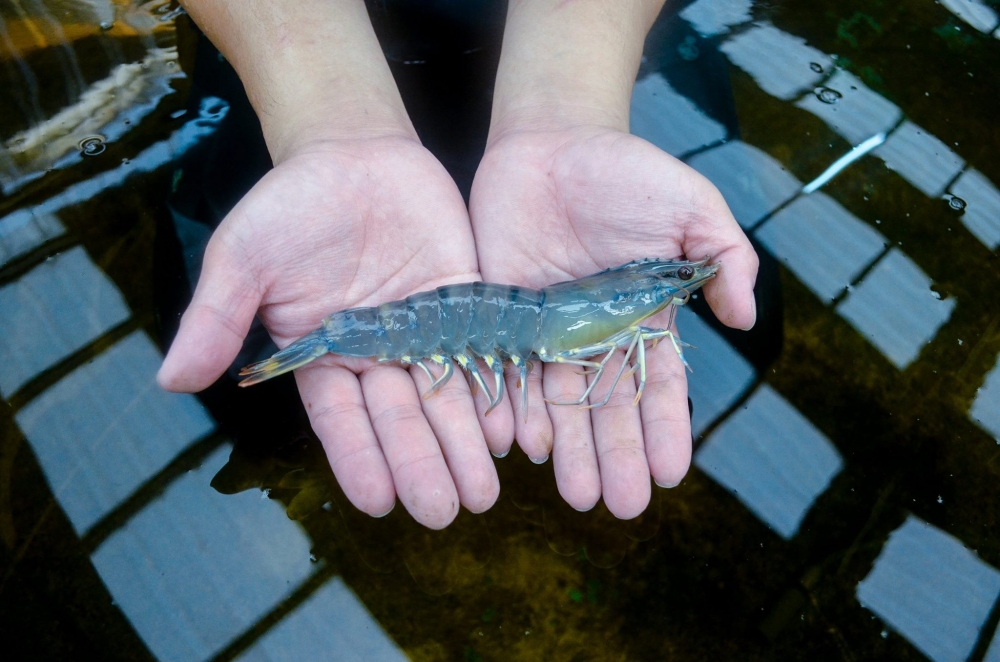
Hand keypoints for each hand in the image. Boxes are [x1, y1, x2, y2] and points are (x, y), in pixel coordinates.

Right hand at [159, 136, 514, 527]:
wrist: (352, 152)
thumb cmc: (289, 203)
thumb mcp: (243, 256)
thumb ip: (216, 318)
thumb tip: (170, 381)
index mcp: (322, 355)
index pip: (341, 420)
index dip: (359, 458)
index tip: (378, 502)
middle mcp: (375, 355)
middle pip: (400, 419)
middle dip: (422, 466)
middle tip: (444, 512)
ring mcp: (423, 332)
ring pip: (444, 397)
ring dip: (464, 445)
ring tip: (483, 493)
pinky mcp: (464, 303)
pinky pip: (482, 351)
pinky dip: (494, 389)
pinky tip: (508, 429)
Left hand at [469, 125, 756, 517]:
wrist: (551, 140)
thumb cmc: (626, 170)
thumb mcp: (690, 204)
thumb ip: (725, 256)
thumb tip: (746, 320)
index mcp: (644, 318)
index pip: (659, 385)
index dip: (666, 429)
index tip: (672, 473)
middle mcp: (595, 336)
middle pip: (608, 406)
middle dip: (618, 456)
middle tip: (622, 505)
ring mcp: (546, 330)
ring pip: (558, 401)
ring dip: (568, 449)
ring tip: (579, 495)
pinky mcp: (502, 316)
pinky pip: (504, 370)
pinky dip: (511, 406)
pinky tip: (520, 444)